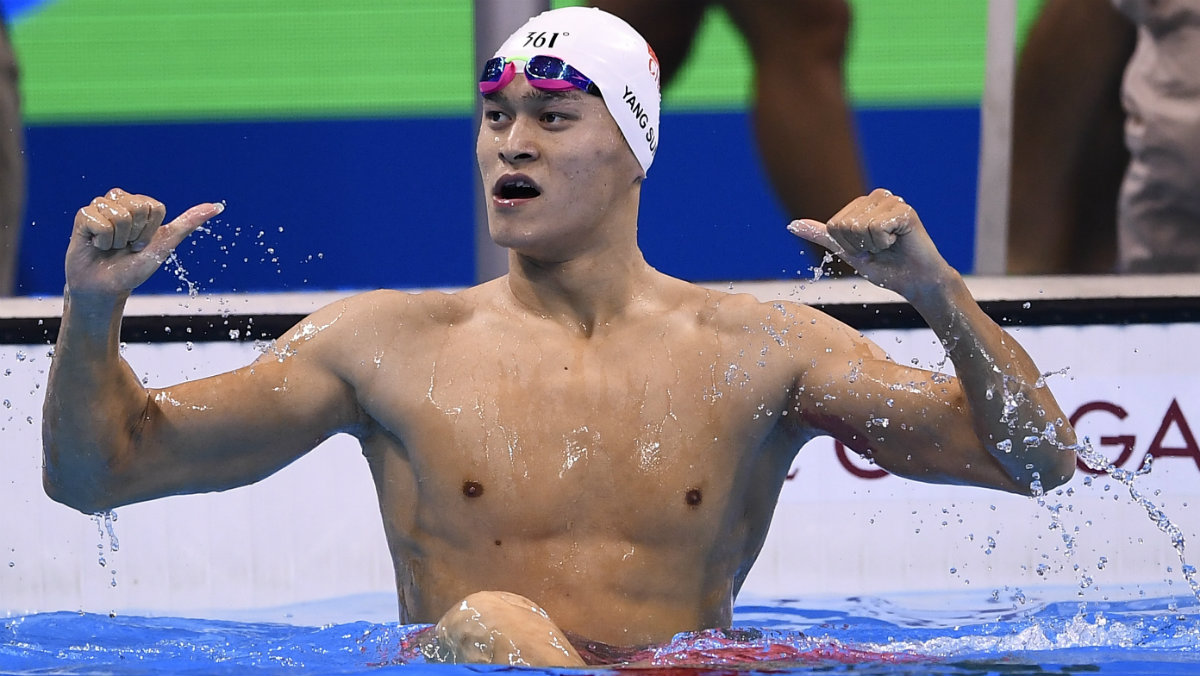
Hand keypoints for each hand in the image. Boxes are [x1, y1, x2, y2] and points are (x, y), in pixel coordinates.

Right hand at [66, 188, 223, 301]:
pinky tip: (96, 245)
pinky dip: (101, 241)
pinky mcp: (82, 215)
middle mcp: (121, 201)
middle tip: (125, 246)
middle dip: (135, 234)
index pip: (154, 207)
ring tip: (111, 247)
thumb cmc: (134, 269)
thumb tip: (218, 206)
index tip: (142, 244)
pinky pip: (98, 221)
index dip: (151, 231)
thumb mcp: (165, 246)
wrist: (104, 288)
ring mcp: (100, 207)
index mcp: (142, 205)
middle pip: (137, 208)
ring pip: (118, 215)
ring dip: (117, 240)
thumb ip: (188, 223)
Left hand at [787, 188, 950, 296]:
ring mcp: (891, 201)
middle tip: (880, 249)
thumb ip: (822, 236)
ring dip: (873, 245)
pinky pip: (876, 228)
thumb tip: (791, 225)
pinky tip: (899, 241)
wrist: (915, 281)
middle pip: (844, 225)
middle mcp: (876, 196)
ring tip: (890, 245)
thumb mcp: (847, 251)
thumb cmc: (885, 266)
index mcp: (861, 204)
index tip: (867, 249)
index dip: (847, 245)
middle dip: (859, 245)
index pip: (833, 225)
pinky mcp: (904, 210)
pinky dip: (885, 243)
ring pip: (858, 226)